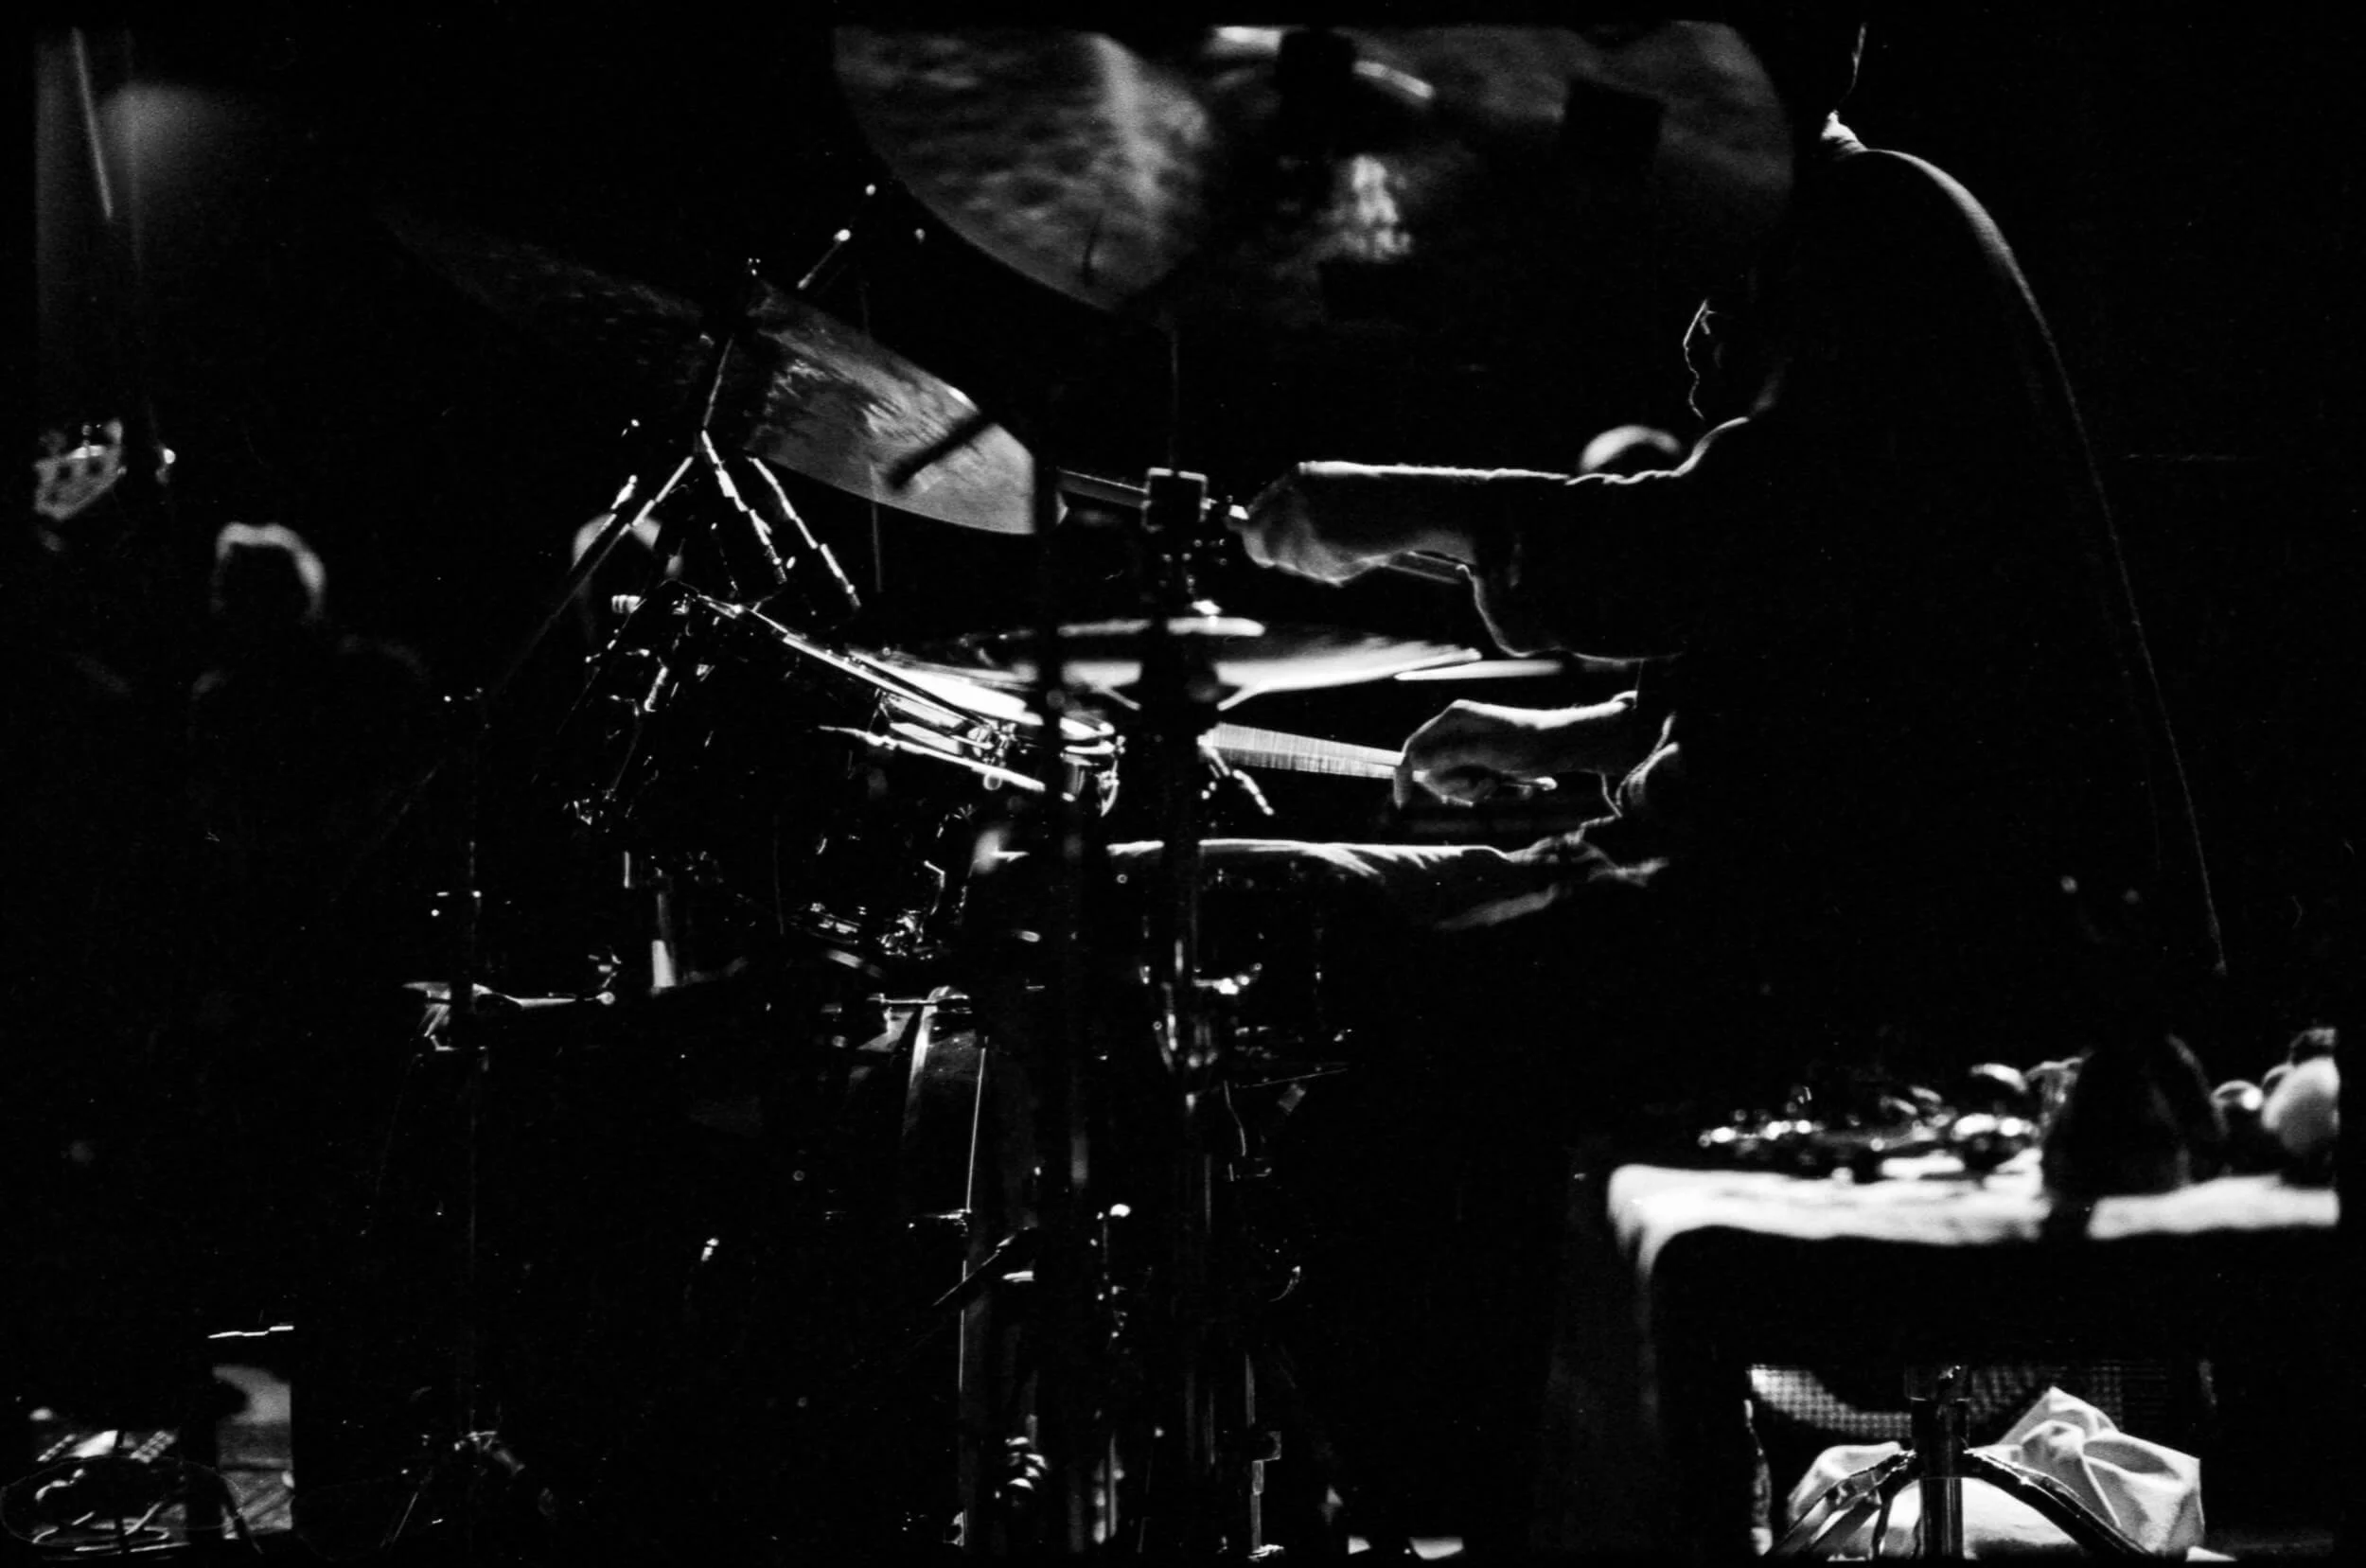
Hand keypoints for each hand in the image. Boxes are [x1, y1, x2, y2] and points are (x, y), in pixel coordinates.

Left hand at [1235, 462, 1472, 584]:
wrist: (1413, 502)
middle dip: (1279, 559)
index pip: (1257, 512)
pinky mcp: (1321, 540)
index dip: (1256, 537)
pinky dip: (1340, 569)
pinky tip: (1362, 552)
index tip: (1262, 555)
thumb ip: (1301, 509)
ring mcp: (1306, 517)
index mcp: (1299, 478)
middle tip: (1311, 561)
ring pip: (1294, 562)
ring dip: (1320, 565)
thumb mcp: (1337, 492)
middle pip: (1261, 542)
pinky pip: (1319, 570)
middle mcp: (1296, 495)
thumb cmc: (1383, 501)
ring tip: (1354, 548)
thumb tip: (1265, 541)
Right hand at [1394, 694, 1644, 807]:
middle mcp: (1454, 730)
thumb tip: (1415, 761)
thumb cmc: (1527, 742)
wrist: (1558, 745)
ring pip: (1446, 780)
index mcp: (1453, 718)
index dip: (1405, 773)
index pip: (1414, 747)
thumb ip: (1450, 754)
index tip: (1404, 802)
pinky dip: (1476, 791)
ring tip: (1492, 784)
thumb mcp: (1487, 750)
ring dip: (1466, 791)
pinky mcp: (1475, 761)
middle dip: (1450, 784)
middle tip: (1478, 783)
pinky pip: (1462, 784)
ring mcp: (1464, 746)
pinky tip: (1496, 784)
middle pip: (1428, 769)